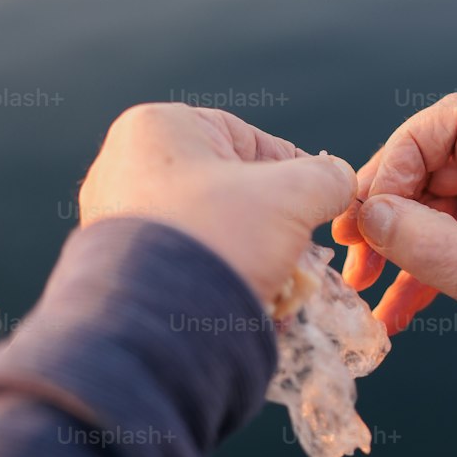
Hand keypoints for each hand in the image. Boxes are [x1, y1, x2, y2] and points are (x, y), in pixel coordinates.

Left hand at [79, 104, 355, 306]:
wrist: (153, 329)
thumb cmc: (217, 240)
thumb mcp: (289, 197)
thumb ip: (326, 177)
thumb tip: (341, 179)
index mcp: (158, 127)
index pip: (249, 139)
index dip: (294, 171)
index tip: (318, 204)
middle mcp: (124, 165)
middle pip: (228, 185)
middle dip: (270, 222)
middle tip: (297, 250)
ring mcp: (114, 217)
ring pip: (207, 225)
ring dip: (248, 252)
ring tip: (275, 283)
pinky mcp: (115, 264)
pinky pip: (181, 259)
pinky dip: (215, 274)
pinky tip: (243, 299)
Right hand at [332, 94, 456, 416]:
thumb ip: (432, 247)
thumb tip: (368, 215)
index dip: (405, 152)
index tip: (376, 203)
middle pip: (430, 158)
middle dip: (386, 201)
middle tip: (351, 244)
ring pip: (422, 200)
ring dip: (388, 239)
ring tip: (359, 282)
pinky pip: (432, 238)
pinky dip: (406, 271)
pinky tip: (389, 311)